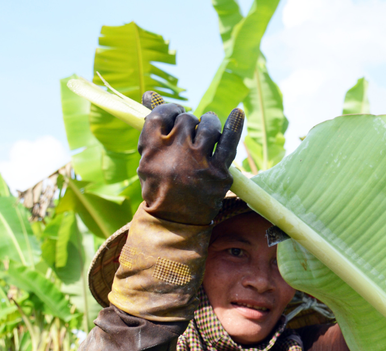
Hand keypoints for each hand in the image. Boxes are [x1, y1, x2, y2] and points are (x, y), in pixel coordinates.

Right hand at [137, 91, 243, 224]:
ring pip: (208, 125)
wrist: (176, 222)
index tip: (174, 113)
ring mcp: (198, 161)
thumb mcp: (147, 158)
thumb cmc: (161, 187)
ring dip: (209, 122)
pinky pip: (230, 142)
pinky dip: (235, 125)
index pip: (160, 114)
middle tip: (190, 132)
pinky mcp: (219, 171)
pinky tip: (238, 113)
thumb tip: (148, 93)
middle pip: (187, 119)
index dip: (169, 109)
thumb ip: (150, 128)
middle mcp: (175, 151)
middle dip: (189, 122)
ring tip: (208, 127)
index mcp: (152, 148)